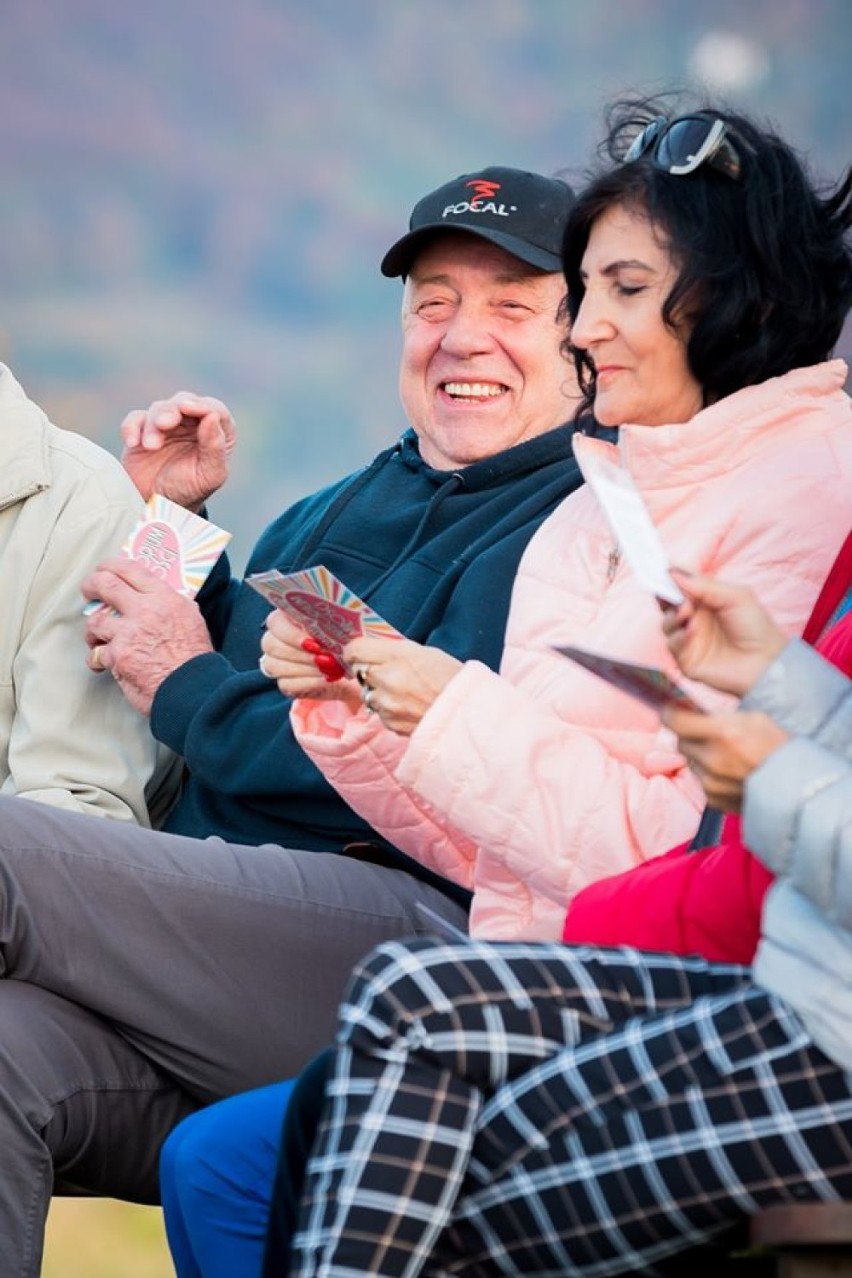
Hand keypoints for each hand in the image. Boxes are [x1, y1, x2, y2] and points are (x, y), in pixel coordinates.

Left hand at [82, 557, 213, 714]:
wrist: (193, 687)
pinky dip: (97, 660)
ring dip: (92, 630)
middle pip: (106, 585)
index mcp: (165, 599)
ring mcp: (128, 633)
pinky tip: (102, 663)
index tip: (105, 567)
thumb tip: (156, 598)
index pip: (132, 570)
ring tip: (95, 636)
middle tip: (88, 589)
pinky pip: (96, 654)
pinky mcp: (117, 656)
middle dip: (91, 585)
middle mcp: (145, 611)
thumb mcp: (191, 619)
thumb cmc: (195, 658)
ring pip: (95, 622)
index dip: (113, 565)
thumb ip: (171, 605)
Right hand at [120, 391, 235, 509]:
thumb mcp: (209, 474)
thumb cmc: (190, 490)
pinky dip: (131, 427)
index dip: (201, 406)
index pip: (213, 408)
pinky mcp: (142, 430)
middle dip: (173, 410)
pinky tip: (133, 443)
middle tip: (164, 424)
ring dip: (153, 425)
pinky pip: (135, 419)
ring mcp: (166, 426)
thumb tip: (211, 416)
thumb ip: (215, 446)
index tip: (187, 408)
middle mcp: (192, 424)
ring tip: (151, 446)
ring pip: (159, 409)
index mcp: (216, 433)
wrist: (158, 508)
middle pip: (184, 401)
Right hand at [260, 612, 360, 704]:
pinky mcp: (284, 684)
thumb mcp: (342, 629)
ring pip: (275, 666)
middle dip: (301, 653)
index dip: (291, 634)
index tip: (313, 643)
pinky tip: (327, 679)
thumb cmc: (345, 640)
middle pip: (271, 644)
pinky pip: (287, 684)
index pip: (275, 622)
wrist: (353, 666)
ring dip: (306, 668)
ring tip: (331, 667)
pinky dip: (310, 682)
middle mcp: (275, 640)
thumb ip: (333, 626)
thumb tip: (337, 633)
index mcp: (286, 619)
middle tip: (326, 658)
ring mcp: (276, 663)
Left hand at [343, 636, 462, 735]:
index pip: (355, 649)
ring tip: (405, 694)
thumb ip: (396, 652)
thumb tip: (375, 652)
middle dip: (369, 672)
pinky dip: (390, 710)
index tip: (359, 653)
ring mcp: (385, 703)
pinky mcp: (389, 722)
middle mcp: (386, 678)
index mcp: (396, 655)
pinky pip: (380, 713)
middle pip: (359, 671)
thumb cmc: (452, 680)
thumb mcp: (426, 653)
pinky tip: (410, 708)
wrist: (467, 715)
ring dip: (379, 693)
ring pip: (368, 694)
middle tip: (387, 673)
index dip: (355, 651)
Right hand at [662, 571, 786, 697]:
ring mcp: (690, 639)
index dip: (670, 579)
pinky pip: (671, 644)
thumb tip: (673, 572)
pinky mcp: (686, 659)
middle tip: (673, 592)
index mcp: (706, 601)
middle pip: (668, 604)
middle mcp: (695, 618)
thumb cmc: (756, 627)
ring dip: (673, 616)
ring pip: (666, 623)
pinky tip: (690, 632)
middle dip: (666, 596)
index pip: (681, 586)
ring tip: (687, 612)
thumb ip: (704, 585)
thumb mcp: (735, 596)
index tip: (665, 571)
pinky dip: (677, 636)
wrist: (765, 662)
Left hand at [662, 704, 789, 811]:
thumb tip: (692, 711)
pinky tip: (728, 771)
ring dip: (699, 754)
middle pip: (680, 740)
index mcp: (724, 733)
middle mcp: (713, 759)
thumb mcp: (755, 717)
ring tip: (724, 752)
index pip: (674, 720)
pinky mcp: (713, 799)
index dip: (671, 712)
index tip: (674, 708)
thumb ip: (719, 716)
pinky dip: (708, 774)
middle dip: (688, 732)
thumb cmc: (781, 748)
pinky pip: (700, 780)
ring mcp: (711, 782)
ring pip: (690, 761)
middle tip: (703, 728)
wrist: (800, 787)